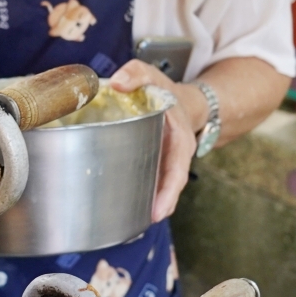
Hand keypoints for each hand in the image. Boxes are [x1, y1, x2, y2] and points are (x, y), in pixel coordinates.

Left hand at [110, 59, 206, 221]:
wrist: (176, 99)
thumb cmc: (162, 89)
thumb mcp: (150, 75)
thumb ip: (135, 74)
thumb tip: (116, 82)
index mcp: (179, 139)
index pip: (177, 169)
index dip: (169, 190)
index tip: (159, 210)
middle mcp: (175, 156)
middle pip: (171, 185)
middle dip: (161, 204)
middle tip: (147, 220)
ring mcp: (165, 163)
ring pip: (159, 188)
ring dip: (150, 205)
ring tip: (132, 222)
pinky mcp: (154, 166)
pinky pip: (149, 183)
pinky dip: (141, 197)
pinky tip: (125, 210)